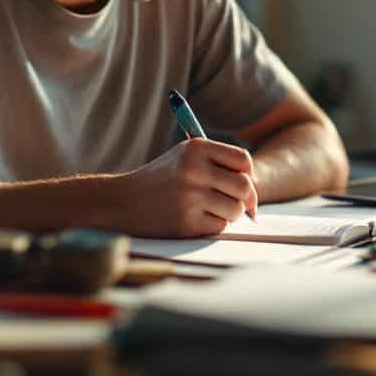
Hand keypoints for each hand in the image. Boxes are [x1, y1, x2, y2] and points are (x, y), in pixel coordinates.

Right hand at [111, 138, 258, 237]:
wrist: (121, 203)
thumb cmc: (159, 180)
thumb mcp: (183, 157)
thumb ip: (217, 163)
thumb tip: (254, 185)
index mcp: (196, 148)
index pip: (243, 160)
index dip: (248, 174)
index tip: (244, 184)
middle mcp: (193, 169)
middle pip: (245, 187)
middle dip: (246, 199)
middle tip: (239, 206)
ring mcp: (190, 197)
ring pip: (235, 210)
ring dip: (229, 214)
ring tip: (209, 210)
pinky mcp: (186, 222)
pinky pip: (219, 226)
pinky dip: (212, 225)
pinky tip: (194, 219)